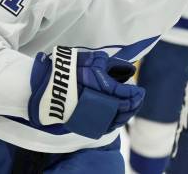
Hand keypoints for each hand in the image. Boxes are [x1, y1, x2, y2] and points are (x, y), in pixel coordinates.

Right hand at [28, 47, 144, 138]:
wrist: (47, 87)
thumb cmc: (72, 70)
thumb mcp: (96, 61)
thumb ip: (115, 66)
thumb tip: (130, 70)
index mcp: (108, 91)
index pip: (129, 95)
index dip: (136, 93)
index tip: (140, 89)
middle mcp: (103, 108)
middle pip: (126, 110)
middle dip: (134, 103)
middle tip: (137, 97)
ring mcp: (94, 119)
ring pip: (117, 120)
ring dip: (126, 113)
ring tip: (129, 106)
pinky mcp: (85, 124)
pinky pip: (105, 126)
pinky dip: (114, 121)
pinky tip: (116, 115)